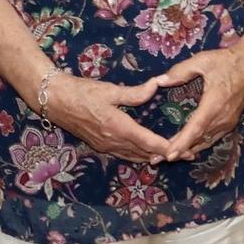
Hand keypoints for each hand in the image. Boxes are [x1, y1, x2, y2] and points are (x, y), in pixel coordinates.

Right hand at [41, 73, 175, 162]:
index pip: (149, 143)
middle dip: (167, 155)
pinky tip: (147, 152)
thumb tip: (156, 86)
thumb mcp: (109, 90)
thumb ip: (135, 93)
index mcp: (118, 127)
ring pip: (135, 157)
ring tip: (173, 156)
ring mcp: (106, 146)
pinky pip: (125, 155)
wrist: (54, 101)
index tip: (186, 149)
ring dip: (154, 157)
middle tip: (189, 153)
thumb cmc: (81, 92)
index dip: (169, 148)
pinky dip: (140, 155)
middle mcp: (113, 141)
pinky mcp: (101, 145)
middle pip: (145, 154)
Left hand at [157, 38, 243, 161]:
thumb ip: (181, 71)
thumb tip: (161, 81)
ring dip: (188, 149)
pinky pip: (213, 137)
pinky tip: (188, 147)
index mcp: (215, 103)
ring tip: (168, 156)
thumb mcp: (203, 60)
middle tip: (157, 158)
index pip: (196, 128)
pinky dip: (199, 144)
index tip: (169, 155)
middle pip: (199, 139)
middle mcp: (222, 117)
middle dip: (179, 150)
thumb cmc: (228, 61)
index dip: (182, 142)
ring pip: (206, 141)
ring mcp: (228, 121)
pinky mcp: (230, 121)